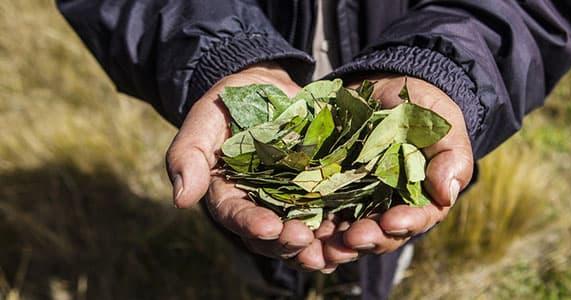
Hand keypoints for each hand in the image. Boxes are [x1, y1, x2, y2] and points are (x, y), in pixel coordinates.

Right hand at [165, 63, 326, 269]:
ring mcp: (291, 201)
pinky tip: (355, 233)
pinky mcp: (319, 190)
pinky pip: (330, 213)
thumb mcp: (204, 120)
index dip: (251, 224)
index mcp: (228, 194)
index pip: (236, 215)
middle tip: (303, 240)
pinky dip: (342, 227)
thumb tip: (181, 200)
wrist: (264, 87)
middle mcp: (260, 205)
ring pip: (303, 233)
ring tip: (334, 249)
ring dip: (318, 246)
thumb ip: (188, 155)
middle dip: (287, 241)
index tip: (268, 228)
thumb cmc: (228, 103)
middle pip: (271, 235)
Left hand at [320, 76, 473, 265]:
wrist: (386, 90)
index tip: (391, 222)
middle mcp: (388, 208)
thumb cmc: (423, 110)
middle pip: (378, 235)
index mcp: (420, 200)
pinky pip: (318, 213)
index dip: (404, 224)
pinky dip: (308, 225)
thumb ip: (450, 157)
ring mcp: (357, 202)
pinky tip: (297, 229)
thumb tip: (446, 193)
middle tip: (350, 239)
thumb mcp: (442, 126)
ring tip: (321, 246)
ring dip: (334, 244)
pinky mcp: (329, 190)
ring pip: (346, 232)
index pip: (416, 219)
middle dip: (365, 239)